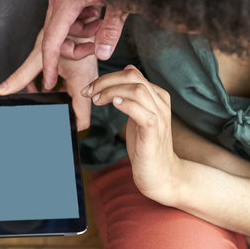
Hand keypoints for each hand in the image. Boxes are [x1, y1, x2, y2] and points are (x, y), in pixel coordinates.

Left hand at [0, 29, 97, 130]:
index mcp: (81, 85)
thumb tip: (3, 91)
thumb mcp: (40, 57)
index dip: (69, 128)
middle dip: (54, 112)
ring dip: (51, 100)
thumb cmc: (68, 32)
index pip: (82, 120)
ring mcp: (84, 81)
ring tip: (34, 96)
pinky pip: (67, 90)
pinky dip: (52, 90)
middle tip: (39, 114)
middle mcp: (86, 85)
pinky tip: (37, 85)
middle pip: (72, 112)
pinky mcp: (80, 75)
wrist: (81, 18)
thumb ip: (21, 76)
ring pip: (67, 101)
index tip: (55, 129)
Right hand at [42, 0, 128, 89]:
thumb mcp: (119, 4)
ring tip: (100, 22)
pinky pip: (66, 14)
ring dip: (81, 31)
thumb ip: (111, 30)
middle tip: (94, 46)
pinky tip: (95, 12)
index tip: (49, 83)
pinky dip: (80, 19)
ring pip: (63, 26)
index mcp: (66, 3)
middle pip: (56, 37)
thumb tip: (103, 53)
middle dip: (76, 46)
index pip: (51, 43)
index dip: (49, 67)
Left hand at [82, 65, 180, 203]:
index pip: (132, 74)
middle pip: (133, 77)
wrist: (162, 174)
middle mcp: (160, 103)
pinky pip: (143, 113)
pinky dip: (127, 105)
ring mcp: (159, 118)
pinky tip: (114, 104)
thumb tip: (123, 75)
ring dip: (112, 92)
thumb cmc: (146, 146)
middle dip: (106, 81)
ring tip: (96, 101)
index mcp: (157, 96)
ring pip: (137, 90)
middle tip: (88, 92)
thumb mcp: (137, 117)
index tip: (89, 89)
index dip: (107, 77)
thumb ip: (132, 98)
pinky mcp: (154, 134)